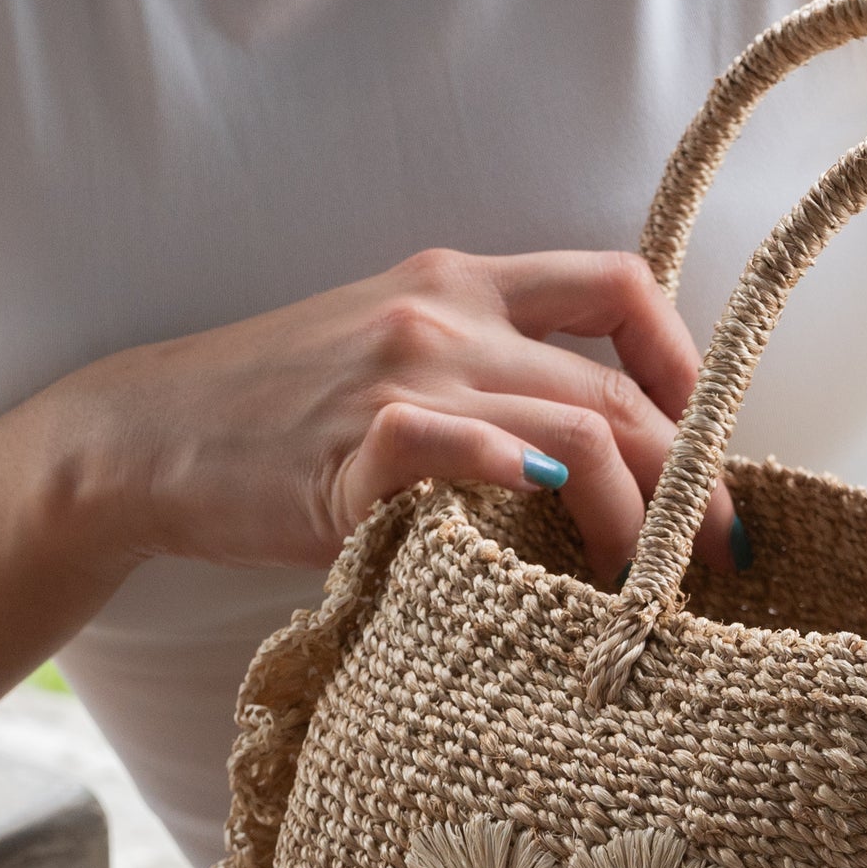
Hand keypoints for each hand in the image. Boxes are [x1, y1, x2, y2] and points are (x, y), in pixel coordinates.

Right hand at [45, 247, 736, 581]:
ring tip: (652, 587)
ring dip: (634, 520)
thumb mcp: (394, 359)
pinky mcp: (354, 443)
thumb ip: (488, 381)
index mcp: (463, 280)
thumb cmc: (277, 418)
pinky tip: (558, 537)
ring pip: (573, 433)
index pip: (621, 284)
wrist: (150, 436)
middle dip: (690, 482)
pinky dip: (523, 485)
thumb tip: (604, 465)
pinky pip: (461, 452)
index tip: (712, 451)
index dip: (691, 367)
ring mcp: (402, 374)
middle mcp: (444, 313)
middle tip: (716, 557)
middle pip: (616, 390)